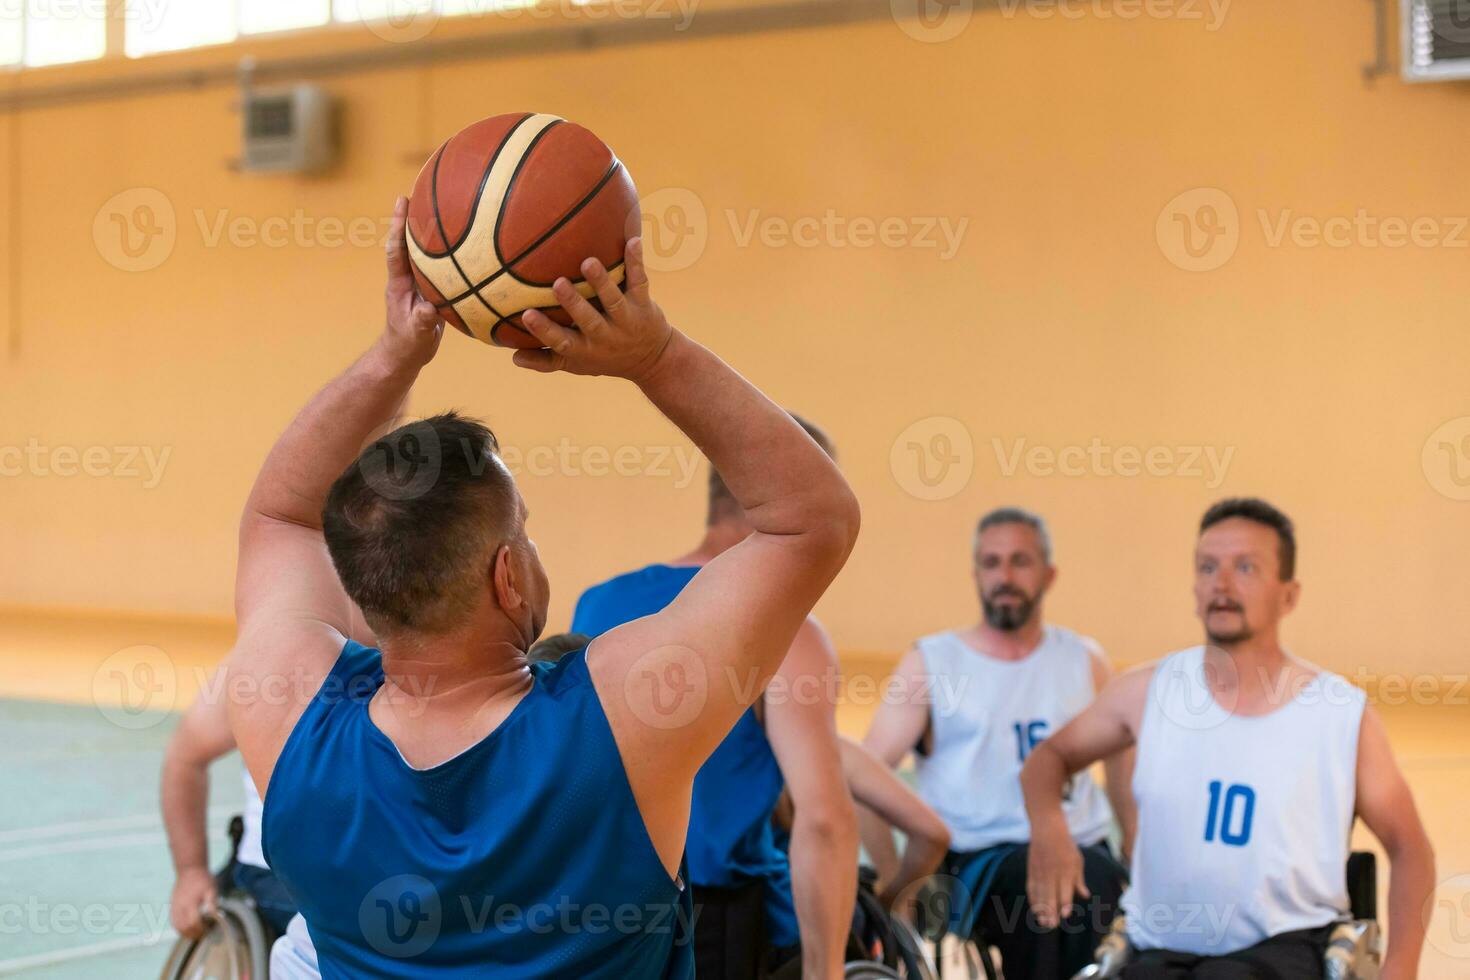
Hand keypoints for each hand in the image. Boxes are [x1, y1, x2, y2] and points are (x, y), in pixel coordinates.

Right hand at [169, 866, 217, 938]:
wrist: (189, 870)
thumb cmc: (203, 879)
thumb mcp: (212, 889)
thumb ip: (213, 903)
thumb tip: (217, 916)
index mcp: (191, 903)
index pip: (194, 922)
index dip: (201, 929)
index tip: (208, 930)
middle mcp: (180, 907)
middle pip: (184, 927)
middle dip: (194, 934)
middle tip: (203, 934)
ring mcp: (174, 907)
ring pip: (177, 927)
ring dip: (186, 933)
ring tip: (196, 933)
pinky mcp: (172, 907)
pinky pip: (173, 922)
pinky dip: (179, 929)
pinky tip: (187, 929)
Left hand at [381, 196, 443, 369]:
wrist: (405, 355)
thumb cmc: (408, 344)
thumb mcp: (416, 333)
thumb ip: (423, 319)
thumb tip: (430, 306)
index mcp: (399, 283)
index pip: (397, 249)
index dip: (398, 225)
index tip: (402, 200)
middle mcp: (406, 278)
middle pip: (409, 241)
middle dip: (414, 217)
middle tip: (423, 190)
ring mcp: (417, 283)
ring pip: (423, 252)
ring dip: (430, 232)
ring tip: (444, 208)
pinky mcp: (429, 290)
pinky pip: (437, 266)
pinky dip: (446, 252)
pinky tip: (463, 245)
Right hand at [513, 238, 673, 380]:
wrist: (652, 360)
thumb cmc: (604, 358)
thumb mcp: (576, 364)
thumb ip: (546, 360)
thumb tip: (513, 357)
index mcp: (586, 350)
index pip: (561, 341)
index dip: (544, 330)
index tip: (526, 314)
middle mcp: (606, 336)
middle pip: (589, 320)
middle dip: (574, 303)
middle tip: (558, 284)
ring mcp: (626, 320)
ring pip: (614, 300)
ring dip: (601, 282)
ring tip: (588, 262)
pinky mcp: (643, 304)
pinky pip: (640, 281)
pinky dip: (636, 262)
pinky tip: (633, 240)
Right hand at [1026, 826, 1089, 928]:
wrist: (1047, 829)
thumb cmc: (1066, 846)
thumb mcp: (1077, 861)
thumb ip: (1079, 880)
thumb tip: (1085, 895)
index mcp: (1066, 870)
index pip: (1065, 889)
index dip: (1064, 902)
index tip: (1065, 914)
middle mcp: (1052, 873)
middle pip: (1050, 894)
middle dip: (1051, 910)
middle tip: (1051, 925)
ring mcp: (1040, 872)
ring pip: (1039, 893)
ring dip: (1041, 909)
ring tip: (1043, 922)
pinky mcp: (1032, 871)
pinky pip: (1031, 888)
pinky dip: (1033, 899)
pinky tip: (1035, 909)